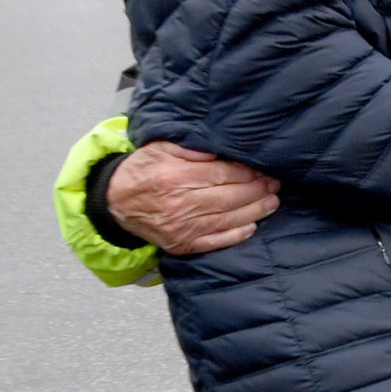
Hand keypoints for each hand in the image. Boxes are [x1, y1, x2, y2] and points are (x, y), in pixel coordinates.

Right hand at [106, 140, 278, 254]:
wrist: (116, 202)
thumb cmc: (141, 171)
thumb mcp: (160, 148)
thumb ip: (190, 148)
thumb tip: (219, 150)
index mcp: (175, 176)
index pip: (222, 174)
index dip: (246, 173)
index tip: (263, 169)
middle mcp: (179, 203)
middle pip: (229, 197)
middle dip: (257, 190)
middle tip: (275, 184)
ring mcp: (181, 227)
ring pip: (226, 219)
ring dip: (254, 211)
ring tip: (272, 202)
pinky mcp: (181, 244)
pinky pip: (214, 241)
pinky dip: (235, 235)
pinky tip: (252, 227)